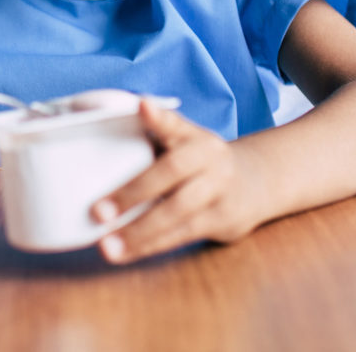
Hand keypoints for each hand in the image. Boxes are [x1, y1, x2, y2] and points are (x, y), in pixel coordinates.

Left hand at [92, 100, 261, 263]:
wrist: (256, 182)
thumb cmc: (201, 160)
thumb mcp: (185, 140)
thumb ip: (154, 136)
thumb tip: (99, 133)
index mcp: (195, 135)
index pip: (175, 123)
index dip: (159, 117)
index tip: (141, 105)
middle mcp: (210, 157)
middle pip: (171, 172)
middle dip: (133, 193)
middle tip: (98, 211)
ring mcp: (219, 189)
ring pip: (177, 212)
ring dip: (139, 232)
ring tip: (107, 246)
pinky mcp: (222, 220)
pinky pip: (182, 234)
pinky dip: (152, 244)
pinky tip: (128, 251)